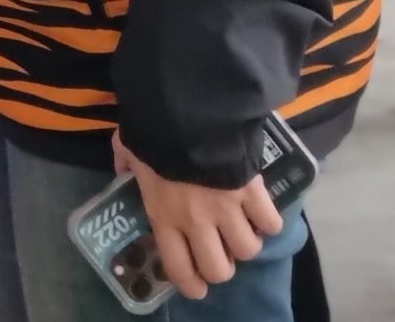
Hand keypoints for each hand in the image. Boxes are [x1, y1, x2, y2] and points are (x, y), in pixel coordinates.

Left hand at [113, 133, 283, 302]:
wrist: (188, 108)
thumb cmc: (152, 130)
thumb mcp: (128, 147)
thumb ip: (124, 162)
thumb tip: (123, 168)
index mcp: (164, 216)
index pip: (180, 269)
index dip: (192, 285)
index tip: (198, 286)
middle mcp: (197, 222)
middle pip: (220, 270)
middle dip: (221, 265)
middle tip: (219, 250)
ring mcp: (228, 209)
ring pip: (248, 250)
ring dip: (246, 242)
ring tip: (240, 227)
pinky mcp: (253, 192)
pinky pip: (271, 222)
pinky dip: (269, 221)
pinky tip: (261, 212)